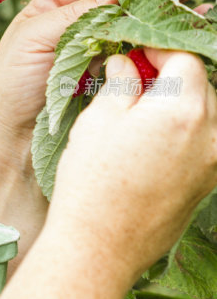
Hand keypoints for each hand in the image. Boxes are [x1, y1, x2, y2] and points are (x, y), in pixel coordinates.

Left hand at [0, 0, 190, 150]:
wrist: (15, 140)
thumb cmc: (10, 86)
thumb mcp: (34, 39)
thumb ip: (74, 12)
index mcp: (54, 2)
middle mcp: (80, 19)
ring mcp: (100, 46)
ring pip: (135, 18)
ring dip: (159, 7)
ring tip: (184, 3)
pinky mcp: (114, 73)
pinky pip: (140, 50)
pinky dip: (160, 39)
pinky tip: (176, 33)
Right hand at [49, 49, 216, 283]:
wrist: (100, 247)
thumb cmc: (93, 183)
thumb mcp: (99, 119)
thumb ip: (121, 83)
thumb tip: (126, 63)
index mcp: (185, 109)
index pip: (186, 59)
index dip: (159, 51)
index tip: (137, 53)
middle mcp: (212, 135)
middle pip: (202, 85)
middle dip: (172, 77)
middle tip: (134, 82)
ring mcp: (214, 163)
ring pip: (206, 114)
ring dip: (180, 105)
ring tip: (141, 113)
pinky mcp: (207, 185)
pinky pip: (204, 143)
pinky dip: (185, 132)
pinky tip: (150, 141)